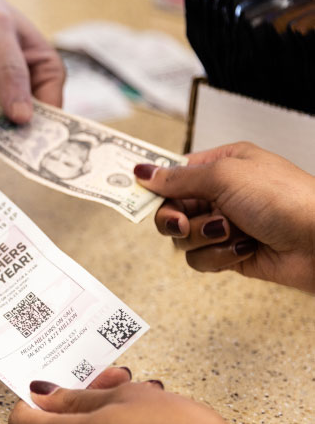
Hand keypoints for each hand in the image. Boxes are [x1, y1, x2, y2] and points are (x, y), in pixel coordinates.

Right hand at [134, 142, 314, 291]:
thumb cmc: (286, 199)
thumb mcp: (225, 175)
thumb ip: (178, 177)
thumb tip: (143, 172)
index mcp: (222, 164)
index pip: (173, 175)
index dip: (156, 186)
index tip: (136, 194)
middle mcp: (222, 194)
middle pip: (171, 209)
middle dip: (177, 218)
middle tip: (183, 222)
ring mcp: (226, 225)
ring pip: (184, 238)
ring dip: (205, 238)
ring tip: (232, 232)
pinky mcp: (230, 253)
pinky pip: (200, 259)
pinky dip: (219, 257)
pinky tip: (244, 249)